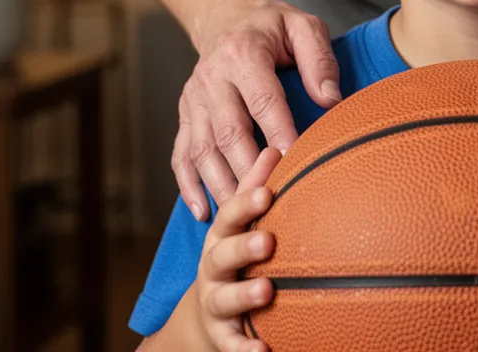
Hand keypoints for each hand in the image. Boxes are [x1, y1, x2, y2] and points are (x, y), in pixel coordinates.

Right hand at [175, 0, 340, 219]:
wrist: (225, 15)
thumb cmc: (273, 25)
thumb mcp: (303, 26)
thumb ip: (319, 60)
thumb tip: (331, 101)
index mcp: (243, 54)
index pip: (263, 100)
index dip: (280, 133)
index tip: (296, 162)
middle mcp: (212, 79)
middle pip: (229, 132)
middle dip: (249, 169)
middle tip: (271, 200)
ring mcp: (193, 100)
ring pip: (202, 150)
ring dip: (221, 185)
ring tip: (243, 216)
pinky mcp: (184, 116)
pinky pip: (181, 156)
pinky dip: (189, 187)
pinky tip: (204, 212)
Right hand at [194, 147, 281, 351]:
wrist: (201, 318)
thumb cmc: (233, 256)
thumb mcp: (239, 223)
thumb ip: (256, 187)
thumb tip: (276, 146)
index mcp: (222, 235)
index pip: (231, 215)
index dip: (246, 203)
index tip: (267, 192)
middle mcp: (214, 268)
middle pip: (222, 255)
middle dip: (243, 246)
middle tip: (268, 241)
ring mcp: (216, 303)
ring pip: (226, 298)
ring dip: (245, 295)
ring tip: (267, 292)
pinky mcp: (222, 336)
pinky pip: (232, 344)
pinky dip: (245, 349)